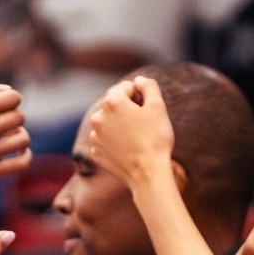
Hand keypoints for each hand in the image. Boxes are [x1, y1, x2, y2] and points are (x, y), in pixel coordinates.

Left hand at [85, 76, 174, 190]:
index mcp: (112, 102)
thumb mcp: (158, 107)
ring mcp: (95, 136)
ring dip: (121, 124)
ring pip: (110, 122)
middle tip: (144, 124)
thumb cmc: (155, 139)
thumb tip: (139, 80)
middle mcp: (98, 117)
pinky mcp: (96, 152)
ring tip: (137, 137)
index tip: (149, 110)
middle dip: (128, 108)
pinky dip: (116, 140)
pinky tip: (129, 148)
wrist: (148, 174)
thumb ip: (149, 86)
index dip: (141, 95)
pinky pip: (107, 139)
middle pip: (115, 104)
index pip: (127, 87)